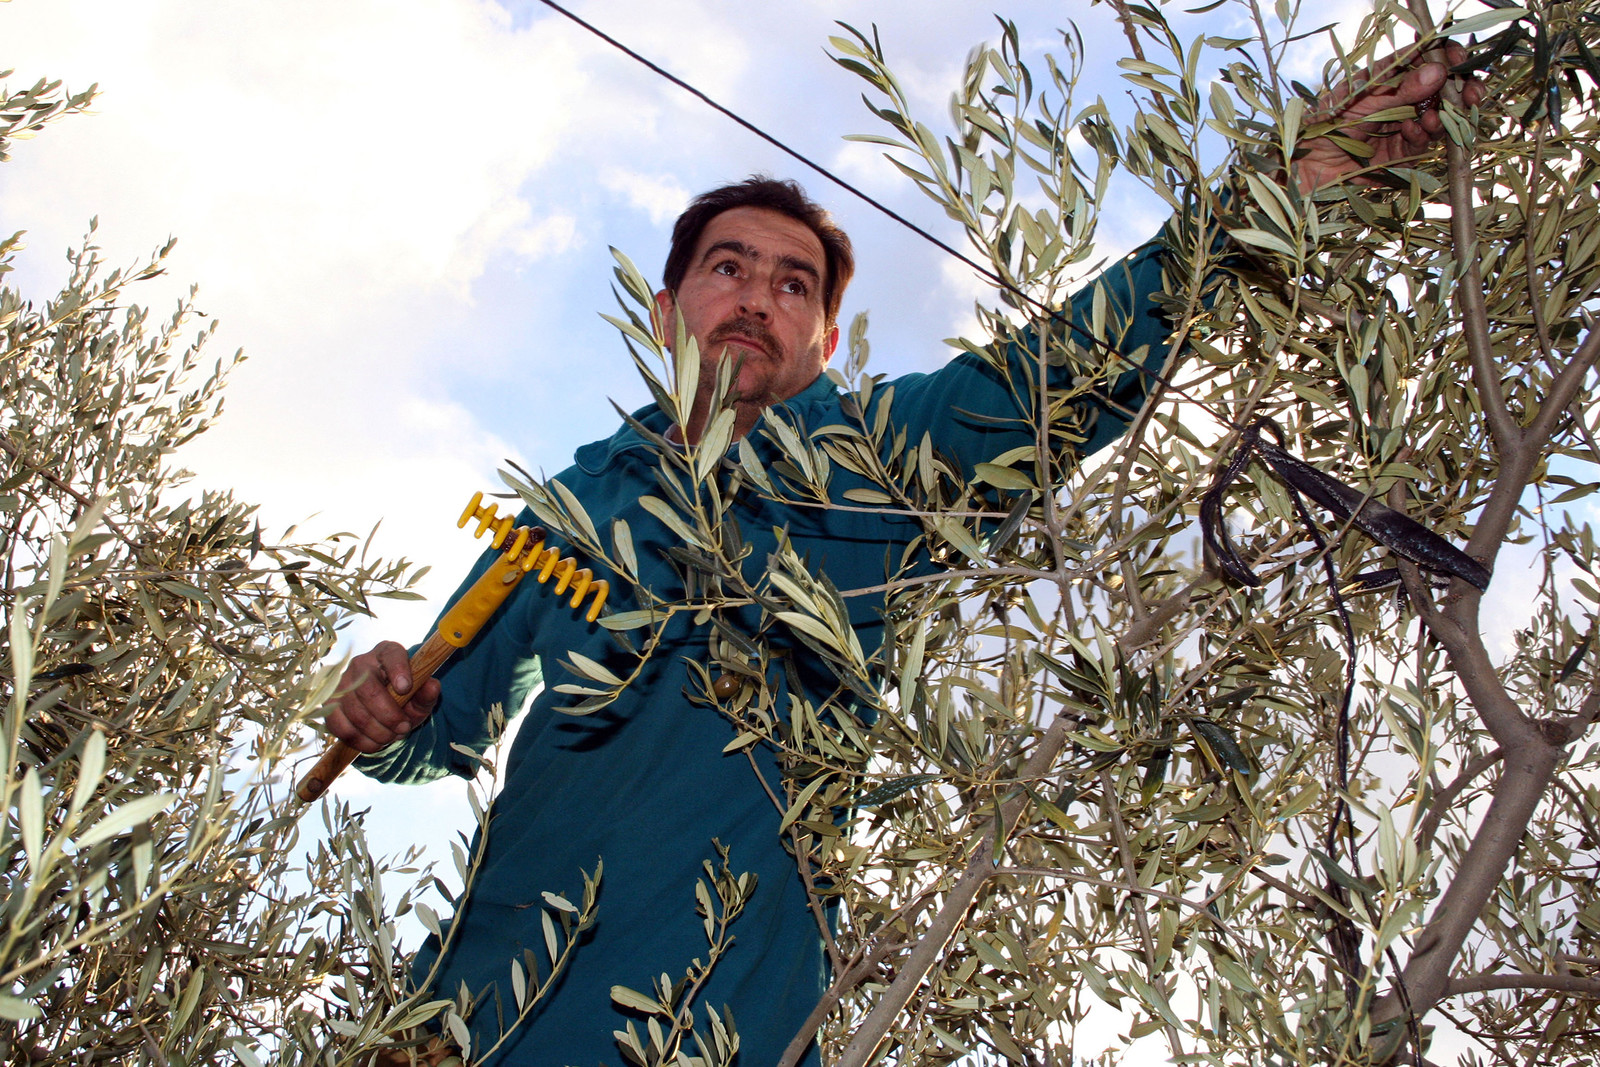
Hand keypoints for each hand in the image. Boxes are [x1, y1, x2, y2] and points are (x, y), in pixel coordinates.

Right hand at [325, 640, 440, 753]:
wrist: (383, 709)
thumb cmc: (405, 699)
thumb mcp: (421, 698)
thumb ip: (428, 693)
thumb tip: (432, 686)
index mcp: (387, 653)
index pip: (392, 655)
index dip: (398, 670)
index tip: (405, 688)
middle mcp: (361, 663)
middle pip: (369, 691)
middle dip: (389, 717)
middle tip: (404, 728)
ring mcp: (341, 683)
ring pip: (355, 713)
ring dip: (377, 732)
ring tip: (391, 736)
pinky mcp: (329, 705)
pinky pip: (341, 728)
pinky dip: (361, 741)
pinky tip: (375, 742)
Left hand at [1294, 40, 1486, 193]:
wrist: (1307, 168)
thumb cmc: (1325, 126)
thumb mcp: (1363, 101)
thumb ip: (1400, 89)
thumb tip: (1439, 69)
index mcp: (1388, 77)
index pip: (1424, 59)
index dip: (1445, 56)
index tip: (1458, 58)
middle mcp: (1401, 99)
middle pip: (1442, 88)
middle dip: (1460, 89)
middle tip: (1472, 92)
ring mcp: (1404, 124)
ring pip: (1440, 115)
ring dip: (1445, 114)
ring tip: (1435, 116)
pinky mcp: (1403, 152)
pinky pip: (1424, 140)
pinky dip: (1425, 134)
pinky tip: (1416, 131)